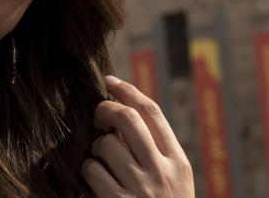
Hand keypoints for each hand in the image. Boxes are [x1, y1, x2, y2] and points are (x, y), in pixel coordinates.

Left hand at [81, 75, 192, 196]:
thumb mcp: (175, 182)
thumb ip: (157, 151)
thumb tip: (124, 111)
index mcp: (179, 162)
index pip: (153, 112)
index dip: (128, 90)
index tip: (110, 80)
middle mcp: (162, 172)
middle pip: (127, 119)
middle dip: (105, 109)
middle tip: (97, 115)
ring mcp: (140, 189)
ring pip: (105, 144)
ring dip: (96, 148)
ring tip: (102, 162)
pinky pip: (92, 171)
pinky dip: (89, 172)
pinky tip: (96, 183)